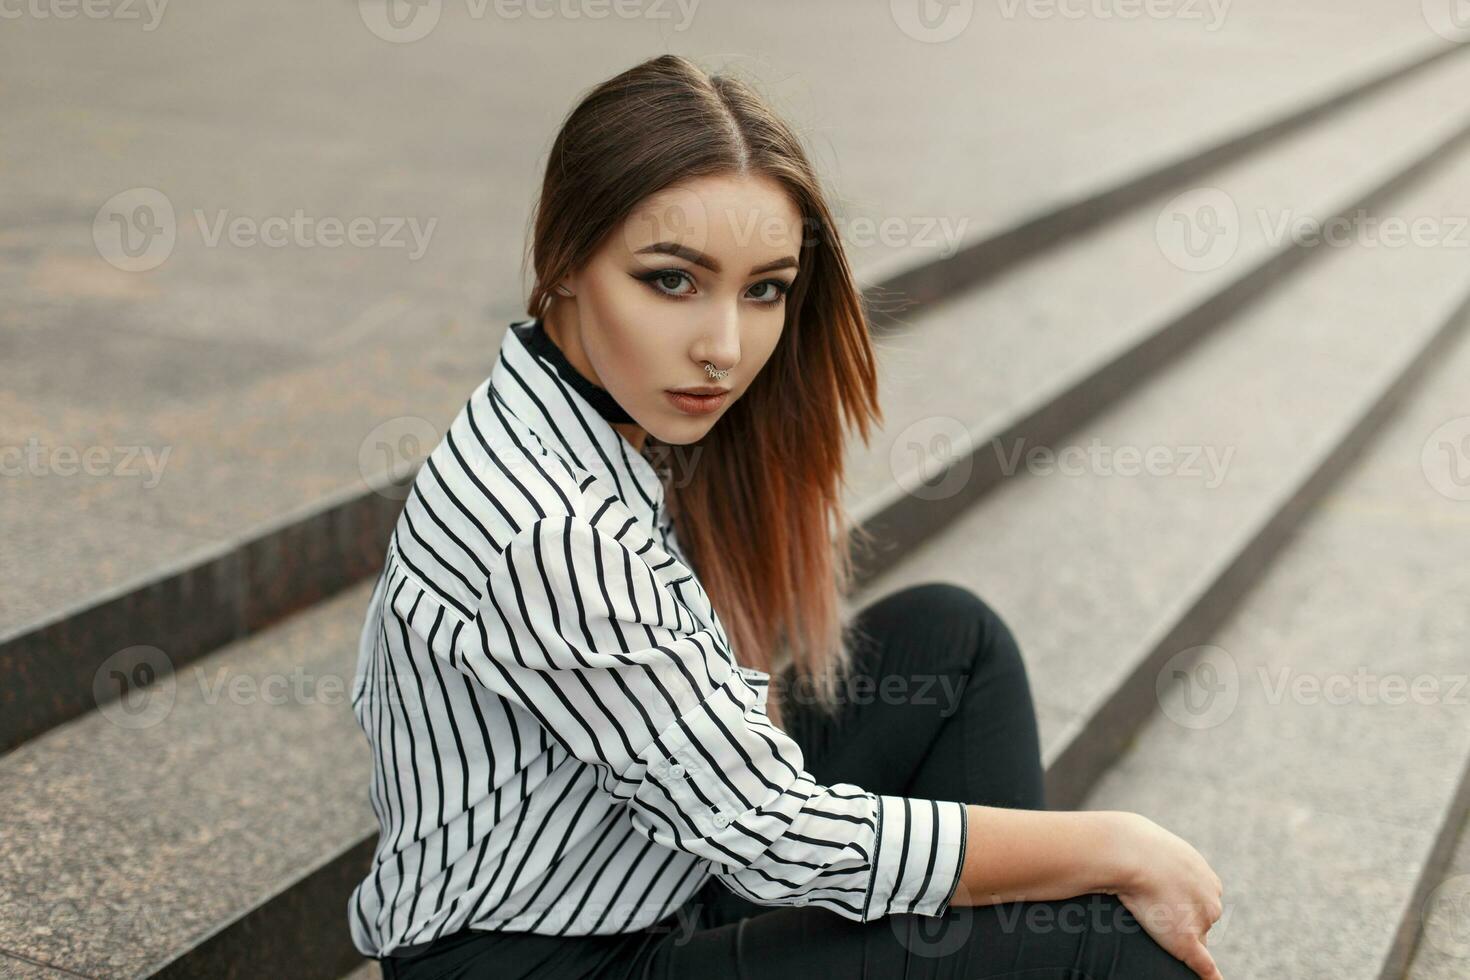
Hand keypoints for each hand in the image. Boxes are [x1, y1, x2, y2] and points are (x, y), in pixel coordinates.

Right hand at [1108, 812, 1224, 979]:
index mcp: (1207, 878)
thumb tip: (1141, 862)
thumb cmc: (1134, 846)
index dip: (1181, 905)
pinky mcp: (1186, 940)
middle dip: (1183, 920)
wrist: (1128, 851)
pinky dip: (1209, 976)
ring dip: (1180, 937)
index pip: (1200, 903)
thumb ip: (1158, 861)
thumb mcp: (1154, 847)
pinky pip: (1204, 965)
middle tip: (1153, 909)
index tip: (1162, 900)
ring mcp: (1201, 920)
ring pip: (1195, 937)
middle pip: (1200, 921)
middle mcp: (1210, 898)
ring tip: (1153, 925)